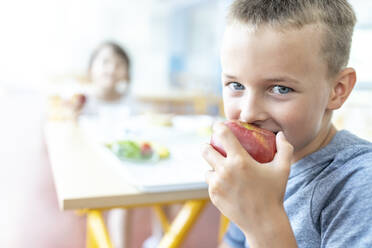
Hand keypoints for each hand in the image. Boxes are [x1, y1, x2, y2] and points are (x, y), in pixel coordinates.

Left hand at [202, 122, 294, 245]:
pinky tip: (224, 183)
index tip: (218, 125)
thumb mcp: (283, 170)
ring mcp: (217, 185)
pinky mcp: (213, 196)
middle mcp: (225, 171)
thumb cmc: (274, 194)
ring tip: (221, 167)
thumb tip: (280, 134)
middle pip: (205, 150)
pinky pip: (210, 183)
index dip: (218, 127)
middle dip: (207, 145)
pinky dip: (215, 181)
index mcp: (240, 161)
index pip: (223, 135)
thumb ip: (285, 149)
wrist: (263, 223)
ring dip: (212, 167)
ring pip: (207, 169)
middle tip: (213, 146)